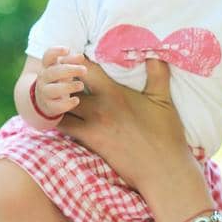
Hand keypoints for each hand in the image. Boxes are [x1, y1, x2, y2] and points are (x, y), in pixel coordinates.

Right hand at [34, 46, 86, 118]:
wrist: (43, 100)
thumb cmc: (58, 80)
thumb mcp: (63, 69)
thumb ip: (72, 62)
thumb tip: (81, 56)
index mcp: (47, 67)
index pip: (47, 57)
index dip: (55, 52)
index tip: (67, 49)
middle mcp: (44, 79)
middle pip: (53, 72)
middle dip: (69, 70)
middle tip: (84, 70)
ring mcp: (45, 93)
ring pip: (53, 90)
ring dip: (68, 87)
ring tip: (81, 85)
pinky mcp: (49, 106)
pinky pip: (56, 106)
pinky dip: (67, 104)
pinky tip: (76, 100)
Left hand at [60, 56, 200, 198]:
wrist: (162, 168)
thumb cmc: (165, 133)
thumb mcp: (163, 100)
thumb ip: (158, 74)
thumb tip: (157, 54)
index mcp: (115, 93)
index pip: (86, 69)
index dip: (75, 60)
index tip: (73, 57)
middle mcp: (99, 107)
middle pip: (66, 86)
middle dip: (61, 80)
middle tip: (59, 76)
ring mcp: (91, 126)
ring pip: (60, 107)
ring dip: (56, 100)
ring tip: (56, 95)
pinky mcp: (89, 143)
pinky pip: (64, 128)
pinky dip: (59, 120)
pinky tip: (59, 116)